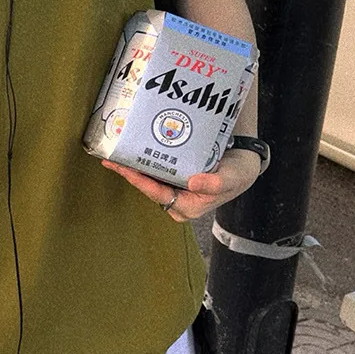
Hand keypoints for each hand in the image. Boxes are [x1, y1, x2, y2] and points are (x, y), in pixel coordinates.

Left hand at [102, 147, 260, 221]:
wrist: (244, 164)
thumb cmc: (239, 174)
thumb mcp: (232, 178)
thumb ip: (215, 183)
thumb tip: (193, 183)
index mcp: (188, 207)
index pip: (158, 193)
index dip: (139, 181)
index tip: (124, 169)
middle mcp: (178, 201)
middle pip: (148, 186)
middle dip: (129, 172)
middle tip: (110, 157)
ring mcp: (175, 189)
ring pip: (149, 178)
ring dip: (133, 165)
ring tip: (115, 151)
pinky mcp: (175, 178)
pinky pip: (155, 169)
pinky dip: (144, 159)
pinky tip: (132, 146)